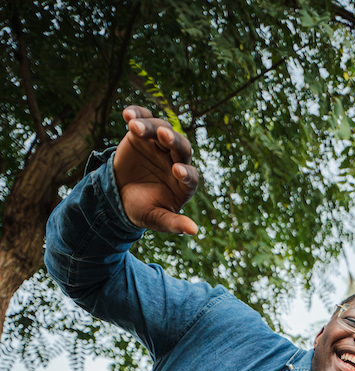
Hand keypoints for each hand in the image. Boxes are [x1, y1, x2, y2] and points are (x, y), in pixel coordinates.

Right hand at [115, 105, 198, 234]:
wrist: (119, 196)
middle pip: (180, 146)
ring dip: (149, 127)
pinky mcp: (142, 133)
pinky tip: (127, 114)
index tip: (177, 172)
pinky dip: (136, 114)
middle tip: (163, 136)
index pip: (191, 175)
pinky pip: (142, 119)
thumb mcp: (156, 218)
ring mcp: (160, 144)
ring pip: (160, 129)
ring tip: (134, 128)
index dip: (185, 172)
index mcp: (184, 182)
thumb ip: (173, 223)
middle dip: (173, 140)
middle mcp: (175, 159)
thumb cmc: (142, 209)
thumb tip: (194, 231)